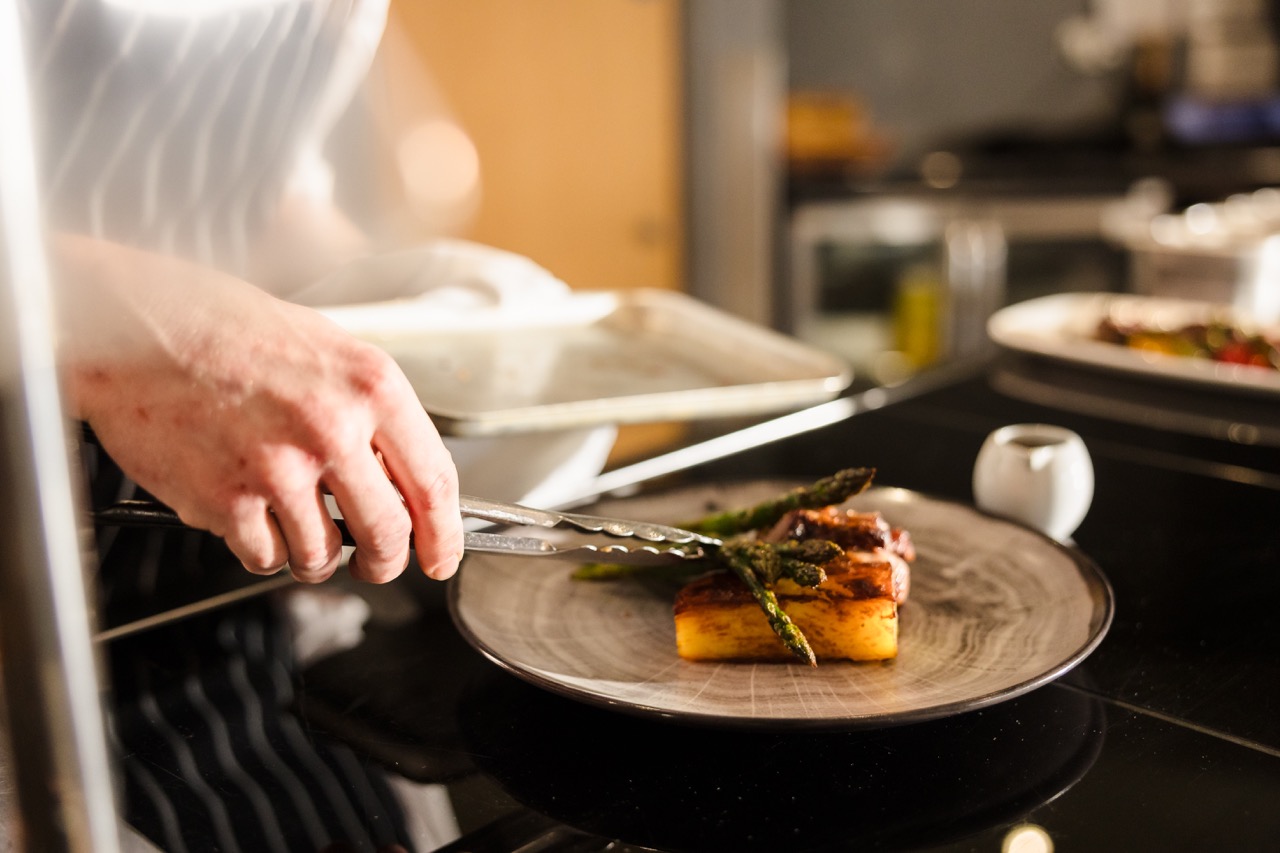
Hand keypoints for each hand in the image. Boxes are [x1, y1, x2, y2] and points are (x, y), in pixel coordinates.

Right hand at [56, 236, 463, 582]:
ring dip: (319, 559)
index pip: (434, 480)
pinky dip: (265, 551)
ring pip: (324, 555)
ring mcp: (278, 467)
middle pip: (387, 532)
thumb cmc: (227, 327)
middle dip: (386, 562)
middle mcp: (332, 428)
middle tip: (377, 564)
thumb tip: (405, 476)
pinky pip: (265, 557)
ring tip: (304, 533)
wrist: (135, 324)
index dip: (444, 533)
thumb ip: (373, 413)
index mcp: (371, 387)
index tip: (441, 555)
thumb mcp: (329, 349)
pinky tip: (256, 517)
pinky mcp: (225, 499)